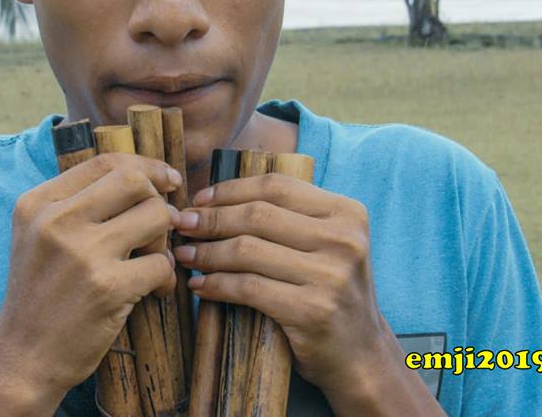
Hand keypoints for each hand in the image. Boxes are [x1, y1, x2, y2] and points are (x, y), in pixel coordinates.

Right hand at [0, 154, 181, 401]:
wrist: (23, 359)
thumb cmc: (40, 295)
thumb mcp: (38, 236)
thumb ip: (77, 203)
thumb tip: (145, 178)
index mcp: (38, 203)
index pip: (105, 162)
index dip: (145, 167)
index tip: (166, 181)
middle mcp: (56, 221)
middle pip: (134, 181)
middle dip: (158, 200)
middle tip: (164, 224)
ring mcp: (82, 253)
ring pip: (155, 216)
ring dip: (165, 240)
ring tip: (154, 262)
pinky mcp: (107, 288)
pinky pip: (162, 264)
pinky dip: (166, 278)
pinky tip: (154, 291)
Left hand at [173, 173, 392, 397]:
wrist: (360, 355)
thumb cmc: (330, 292)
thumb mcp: (324, 244)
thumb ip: (287, 217)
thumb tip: (214, 198)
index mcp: (346, 213)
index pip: (276, 186)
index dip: (231, 190)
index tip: (199, 199)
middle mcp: (344, 239)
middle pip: (258, 215)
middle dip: (211, 218)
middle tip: (181, 225)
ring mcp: (331, 275)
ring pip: (248, 250)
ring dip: (207, 252)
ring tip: (184, 255)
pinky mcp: (313, 310)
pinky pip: (249, 288)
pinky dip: (216, 284)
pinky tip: (199, 286)